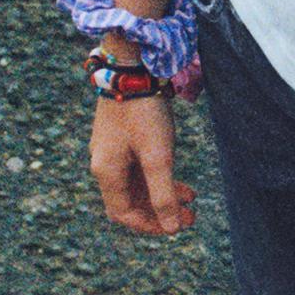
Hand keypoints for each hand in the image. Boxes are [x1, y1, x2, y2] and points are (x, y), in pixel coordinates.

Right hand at [90, 94, 195, 237]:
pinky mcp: (120, 135)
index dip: (151, 226)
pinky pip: (137, 167)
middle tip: (189, 215)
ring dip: (161, 193)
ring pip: (136, 184)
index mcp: (106, 172)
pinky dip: (157, 176)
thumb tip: (172, 229)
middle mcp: (103, 163)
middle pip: (129, 202)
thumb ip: (164, 194)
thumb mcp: (158, 156)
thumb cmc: (144, 112)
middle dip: (160, 211)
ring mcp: (110, 149)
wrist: (131, 65)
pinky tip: (178, 177)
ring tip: (191, 198)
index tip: (177, 227)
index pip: (124, 214)